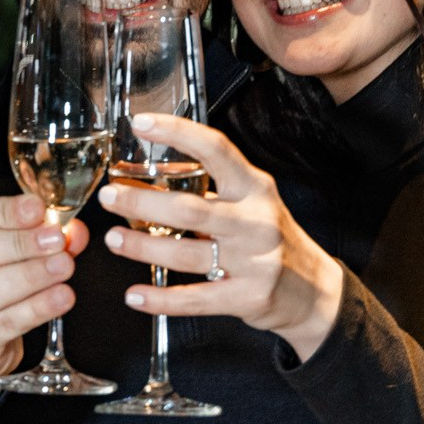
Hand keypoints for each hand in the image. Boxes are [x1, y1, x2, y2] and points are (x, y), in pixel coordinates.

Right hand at [0, 194, 90, 406]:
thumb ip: (33, 237)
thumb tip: (74, 231)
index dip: (2, 211)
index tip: (37, 208)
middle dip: (19, 243)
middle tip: (56, 240)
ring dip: (30, 275)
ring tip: (64, 266)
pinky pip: (2, 324)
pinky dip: (35, 309)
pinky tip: (61, 297)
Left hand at [97, 112, 343, 359]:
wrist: (314, 292)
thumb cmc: (271, 239)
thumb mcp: (253, 203)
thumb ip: (212, 190)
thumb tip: (148, 179)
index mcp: (254, 188)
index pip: (216, 149)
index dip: (177, 132)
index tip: (140, 123)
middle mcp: (256, 221)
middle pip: (190, 209)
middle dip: (142, 202)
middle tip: (109, 197)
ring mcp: (255, 262)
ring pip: (186, 254)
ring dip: (142, 246)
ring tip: (114, 239)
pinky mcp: (249, 298)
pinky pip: (195, 299)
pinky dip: (160, 299)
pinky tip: (135, 295)